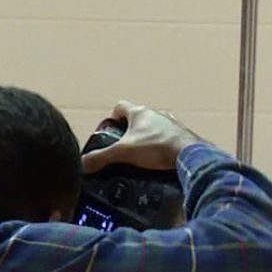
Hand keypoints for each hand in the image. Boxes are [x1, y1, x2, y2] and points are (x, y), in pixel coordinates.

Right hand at [82, 101, 202, 173]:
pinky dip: (162, 147)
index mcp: (140, 112)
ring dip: (147, 139)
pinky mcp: (183, 136)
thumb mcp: (123, 153)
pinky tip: (159, 161)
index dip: (112, 118)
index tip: (109, 132)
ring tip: (141, 157)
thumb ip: (101, 158)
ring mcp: (172, 124)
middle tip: (123, 148)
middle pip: (137, 118)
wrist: (190, 155)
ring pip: (154, 128)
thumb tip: (81, 164)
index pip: (120, 107)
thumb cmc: (155, 147)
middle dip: (129, 132)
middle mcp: (157, 114)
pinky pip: (168, 138)